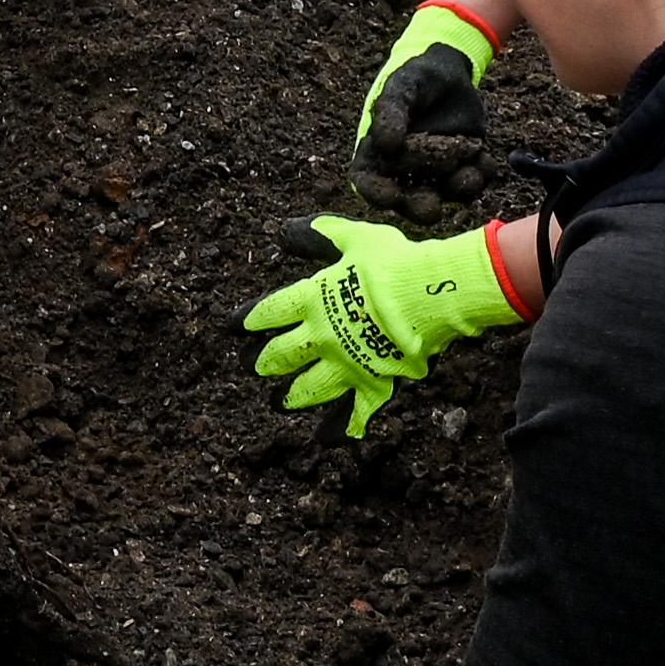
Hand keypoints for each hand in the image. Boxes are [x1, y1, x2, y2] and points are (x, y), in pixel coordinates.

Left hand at [243, 215, 522, 436]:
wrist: (430, 295)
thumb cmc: (393, 263)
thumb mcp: (355, 239)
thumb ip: (322, 235)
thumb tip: (290, 229)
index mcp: (312, 299)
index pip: (271, 312)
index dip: (249, 319)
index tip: (234, 328)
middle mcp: (321, 335)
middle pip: (282, 354)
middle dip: (266, 363)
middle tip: (257, 369)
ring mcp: (344, 362)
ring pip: (309, 387)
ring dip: (294, 396)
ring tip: (282, 403)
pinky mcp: (372, 381)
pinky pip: (355, 409)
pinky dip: (344, 425)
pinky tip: (331, 436)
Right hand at [348, 0, 501, 219]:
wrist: (451, 72)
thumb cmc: (416, 77)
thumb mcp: (402, 86)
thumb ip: (391, 111)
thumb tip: (385, 145)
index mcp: (378, 152)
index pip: (368, 181)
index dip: (375, 193)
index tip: (390, 196)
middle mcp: (404, 170)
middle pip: (406, 199)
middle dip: (419, 207)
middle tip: (431, 208)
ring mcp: (435, 172)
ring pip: (443, 194)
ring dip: (456, 190)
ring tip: (470, 174)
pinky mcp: (462, 167)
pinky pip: (472, 181)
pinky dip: (480, 175)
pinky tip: (485, 160)